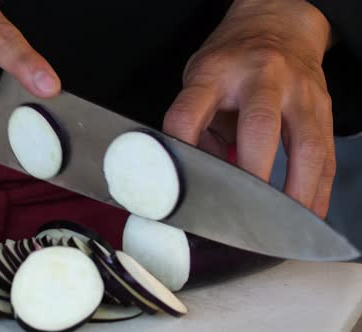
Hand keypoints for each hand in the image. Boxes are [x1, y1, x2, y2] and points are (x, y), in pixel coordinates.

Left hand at [163, 0, 334, 217]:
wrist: (278, 25)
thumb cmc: (232, 60)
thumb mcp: (199, 79)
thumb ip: (194, 124)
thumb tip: (193, 174)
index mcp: (216, 73)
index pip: (189, 112)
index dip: (179, 149)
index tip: (175, 181)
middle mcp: (262, 78)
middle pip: (258, 127)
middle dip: (251, 174)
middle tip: (239, 212)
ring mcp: (298, 92)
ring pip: (305, 145)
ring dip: (294, 191)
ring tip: (280, 224)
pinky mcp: (323, 109)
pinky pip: (326, 155)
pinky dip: (318, 189)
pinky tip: (308, 213)